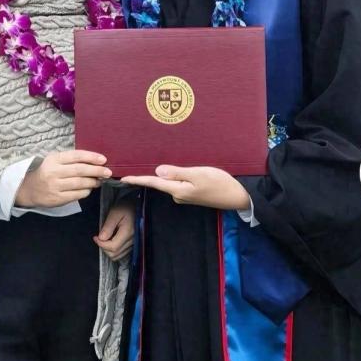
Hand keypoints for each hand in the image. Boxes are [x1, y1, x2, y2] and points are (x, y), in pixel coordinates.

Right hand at [15, 150, 110, 207]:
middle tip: (107, 172)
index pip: (77, 156)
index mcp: (54, 159)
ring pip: (80, 183)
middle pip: (80, 170)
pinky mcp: (57, 198)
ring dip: (93, 182)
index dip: (92, 157)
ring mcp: (55, 186)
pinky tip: (89, 189)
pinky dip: (86, 191)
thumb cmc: (45, 172)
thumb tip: (94, 162)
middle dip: (97, 171)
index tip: (104, 159)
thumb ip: (71, 160)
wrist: (27, 189)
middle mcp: (54, 172)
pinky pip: (77, 195)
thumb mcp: (54, 161)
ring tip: (99, 181)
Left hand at [94, 202, 135, 260]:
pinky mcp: (133, 244)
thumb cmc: (126, 207)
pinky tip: (111, 240)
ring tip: (105, 239)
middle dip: (104, 247)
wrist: (137, 205)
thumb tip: (101, 238)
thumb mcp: (115, 213)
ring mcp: (133, 243)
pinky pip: (122, 253)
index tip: (95, 237)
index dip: (101, 244)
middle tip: (99, 237)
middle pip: (115, 253)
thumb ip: (108, 226)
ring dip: (108, 249)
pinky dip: (114, 249)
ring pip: (118, 255)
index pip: (113, 247)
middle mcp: (132, 240)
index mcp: (128, 232)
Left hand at [121, 165, 251, 210]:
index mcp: (178, 190)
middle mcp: (178, 194)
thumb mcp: (198, 175)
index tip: (123, 178)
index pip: (153, 183)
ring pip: (170, 182)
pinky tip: (174, 170)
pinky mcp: (192, 193)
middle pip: (159, 183)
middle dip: (148, 175)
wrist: (237, 196)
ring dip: (162, 175)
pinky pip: (178, 183)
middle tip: (134, 166)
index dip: (138, 180)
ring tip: (153, 164)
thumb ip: (178, 173)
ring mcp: (185, 195)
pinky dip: (174, 176)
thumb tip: (158, 171)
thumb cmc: (220, 184)